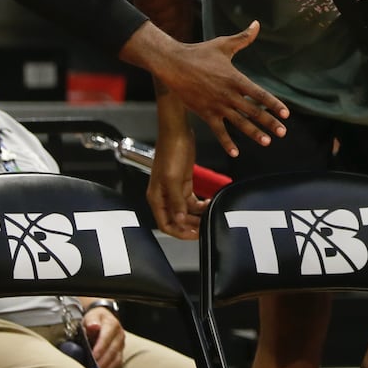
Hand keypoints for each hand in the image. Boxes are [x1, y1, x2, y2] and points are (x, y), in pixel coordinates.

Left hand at [83, 307, 125, 367]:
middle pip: (112, 351)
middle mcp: (119, 336)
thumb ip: (92, 321)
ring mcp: (121, 346)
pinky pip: (116, 365)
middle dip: (102, 362)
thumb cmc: (94, 320)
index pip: (106, 338)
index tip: (93, 357)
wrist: (102, 321)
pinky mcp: (120, 354)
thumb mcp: (91, 316)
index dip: (100, 348)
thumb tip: (93, 327)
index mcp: (112, 325)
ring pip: (115, 360)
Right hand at [147, 124, 206, 238]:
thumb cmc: (171, 152)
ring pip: (185, 211)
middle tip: (207, 229)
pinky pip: (191, 201)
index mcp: (156, 197)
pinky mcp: (184, 183)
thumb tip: (179, 220)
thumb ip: (176, 201)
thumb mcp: (173, 178)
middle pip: (176, 220)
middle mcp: (164, 196)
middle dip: (190, 226)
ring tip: (211, 217)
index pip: (166, 224)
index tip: (195, 235)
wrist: (177, 132)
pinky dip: (200, 205)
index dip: (180, 233)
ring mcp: (174, 190)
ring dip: (197, 216)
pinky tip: (210, 204)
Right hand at [151, 22, 288, 155]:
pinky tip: (235, 153)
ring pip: (239, 123)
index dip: (274, 104)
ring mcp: (217, 105)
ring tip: (266, 142)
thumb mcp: (224, 44)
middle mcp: (228, 94)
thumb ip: (243, 38)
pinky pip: (218, 131)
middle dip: (269, 123)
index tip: (285, 114)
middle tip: (282, 133)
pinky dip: (227, 142)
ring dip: (253, 134)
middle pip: (253, 112)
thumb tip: (257, 24)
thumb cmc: (200, 52)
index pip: (260, 94)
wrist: (173, 63)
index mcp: (235, 78)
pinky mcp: (205, 113)